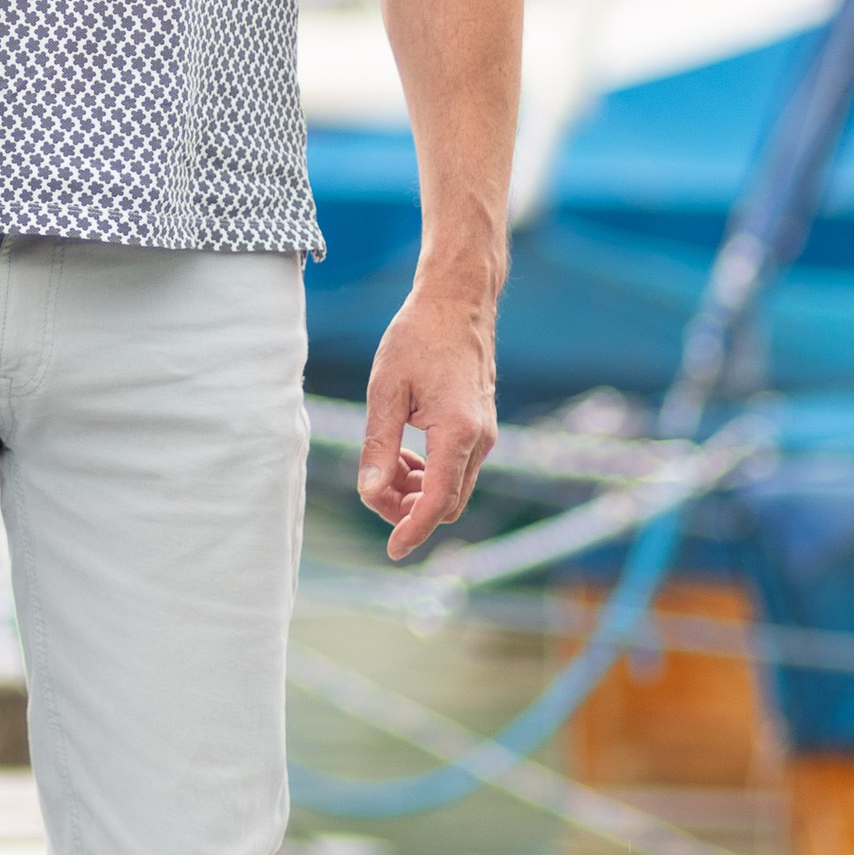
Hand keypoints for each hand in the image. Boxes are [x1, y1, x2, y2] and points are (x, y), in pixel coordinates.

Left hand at [357, 275, 498, 561]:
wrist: (457, 303)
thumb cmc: (417, 338)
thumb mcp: (386, 391)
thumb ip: (378, 446)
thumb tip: (369, 493)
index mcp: (457, 432)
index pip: (437, 501)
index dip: (413, 530)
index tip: (392, 551)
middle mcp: (479, 439)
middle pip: (446, 503)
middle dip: (408, 510)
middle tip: (371, 489)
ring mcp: (484, 435)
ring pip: (452, 489)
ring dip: (417, 492)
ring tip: (383, 467)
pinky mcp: (480, 428)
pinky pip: (457, 470)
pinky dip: (429, 475)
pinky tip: (403, 455)